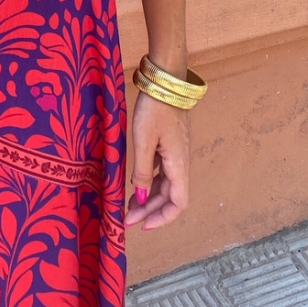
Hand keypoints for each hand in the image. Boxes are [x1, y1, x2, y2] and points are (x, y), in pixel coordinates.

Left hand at [124, 90, 190, 229]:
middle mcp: (181, 162)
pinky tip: (136, 184)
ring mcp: (176, 153)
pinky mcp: (169, 144)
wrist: (165, 80)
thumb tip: (142, 198)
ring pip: (165, 185)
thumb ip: (143, 171)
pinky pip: (162, 171)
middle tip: (126, 219)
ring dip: (149, 198)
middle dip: (150, 211)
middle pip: (170, 197)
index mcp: (179, 164)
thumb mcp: (144, 141)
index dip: (162, 218)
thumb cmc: (155, 109)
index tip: (142, 226)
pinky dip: (150, 182)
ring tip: (128, 205)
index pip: (178, 203)